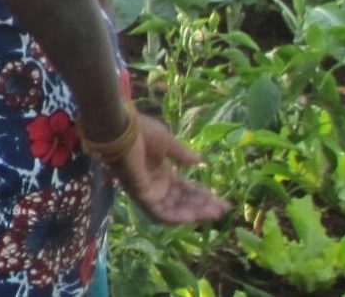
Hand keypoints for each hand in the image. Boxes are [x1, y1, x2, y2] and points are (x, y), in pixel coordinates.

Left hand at [102, 113, 227, 224]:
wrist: (121, 128)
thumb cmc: (141, 131)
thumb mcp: (167, 143)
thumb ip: (182, 155)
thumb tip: (199, 160)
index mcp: (160, 172)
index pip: (185, 190)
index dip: (203, 196)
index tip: (222, 201)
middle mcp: (154, 184)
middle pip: (181, 202)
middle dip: (202, 206)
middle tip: (223, 210)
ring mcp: (146, 191)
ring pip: (172, 210)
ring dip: (193, 213)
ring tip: (213, 214)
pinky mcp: (140, 194)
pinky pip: (158, 212)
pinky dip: (174, 216)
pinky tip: (192, 217)